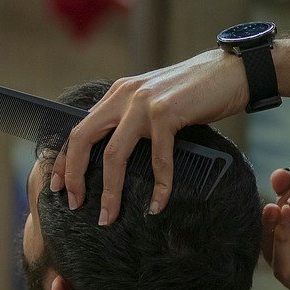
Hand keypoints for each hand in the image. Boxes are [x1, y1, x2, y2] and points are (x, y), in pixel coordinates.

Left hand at [50, 50, 249, 224]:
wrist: (231, 72)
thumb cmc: (196, 91)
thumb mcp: (154, 99)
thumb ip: (132, 117)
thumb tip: (116, 152)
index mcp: (118, 93)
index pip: (78, 128)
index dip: (64, 159)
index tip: (59, 186)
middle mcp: (125, 95)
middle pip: (84, 139)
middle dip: (75, 175)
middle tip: (75, 204)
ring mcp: (145, 104)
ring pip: (114, 155)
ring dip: (110, 191)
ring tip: (109, 217)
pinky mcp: (168, 113)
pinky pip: (158, 160)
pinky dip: (158, 187)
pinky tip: (157, 205)